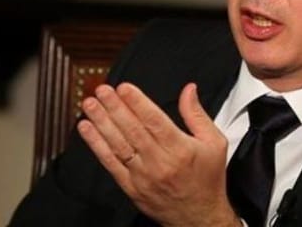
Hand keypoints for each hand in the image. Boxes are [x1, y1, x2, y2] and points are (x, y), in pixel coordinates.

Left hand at [77, 82, 240, 226]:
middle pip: (133, 130)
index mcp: (180, 149)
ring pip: (118, 144)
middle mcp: (160, 162)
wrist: (199, 218)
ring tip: (90, 105)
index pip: (154, 121)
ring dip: (102, 122)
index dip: (137, 103)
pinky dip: (97, 145)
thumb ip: (197, 115)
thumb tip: (189, 89)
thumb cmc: (207, 180)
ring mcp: (143, 176)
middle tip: (102, 90)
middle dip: (115, 107)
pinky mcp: (131, 187)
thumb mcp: (214, 143)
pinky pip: (110, 163)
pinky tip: (88, 130)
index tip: (124, 88)